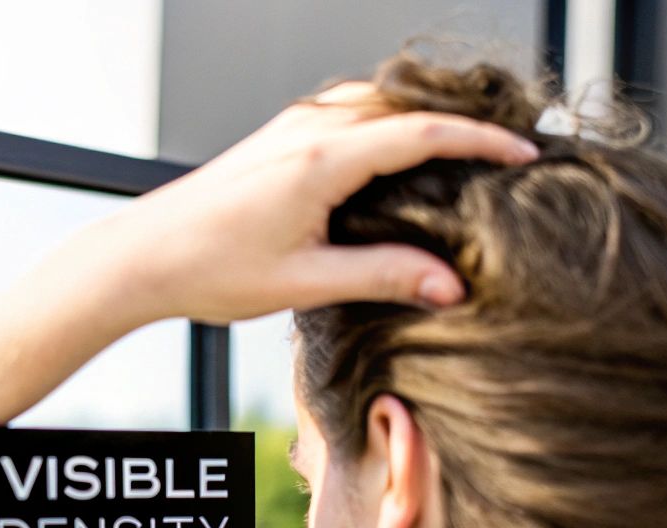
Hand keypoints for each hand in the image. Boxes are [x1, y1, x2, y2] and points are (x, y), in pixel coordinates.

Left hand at [78, 81, 539, 325]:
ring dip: (425, 119)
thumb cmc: (209, 268)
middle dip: (463, 123)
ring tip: (468, 152)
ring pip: (377, 103)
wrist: (143, 255)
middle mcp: (308, 129)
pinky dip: (389, 124)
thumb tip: (448, 286)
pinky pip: (350, 113)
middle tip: (510, 150)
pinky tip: (402, 157)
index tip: (524, 153)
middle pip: (407, 105)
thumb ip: (382, 276)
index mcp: (320, 159)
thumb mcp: (305, 283)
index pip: (422, 132)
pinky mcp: (278, 138)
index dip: (481, 141)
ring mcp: (291, 127)